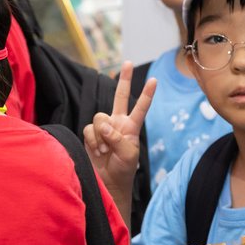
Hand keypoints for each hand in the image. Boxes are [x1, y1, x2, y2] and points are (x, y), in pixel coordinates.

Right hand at [83, 60, 156, 193]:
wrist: (108, 182)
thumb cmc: (123, 169)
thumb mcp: (128, 154)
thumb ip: (117, 137)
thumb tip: (103, 125)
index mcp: (132, 127)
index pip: (141, 107)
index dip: (146, 95)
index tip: (155, 80)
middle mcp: (118, 123)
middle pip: (119, 97)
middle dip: (123, 80)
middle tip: (127, 62)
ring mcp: (103, 128)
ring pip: (99, 117)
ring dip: (102, 135)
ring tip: (106, 150)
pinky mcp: (90, 134)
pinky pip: (89, 129)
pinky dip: (93, 140)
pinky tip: (98, 150)